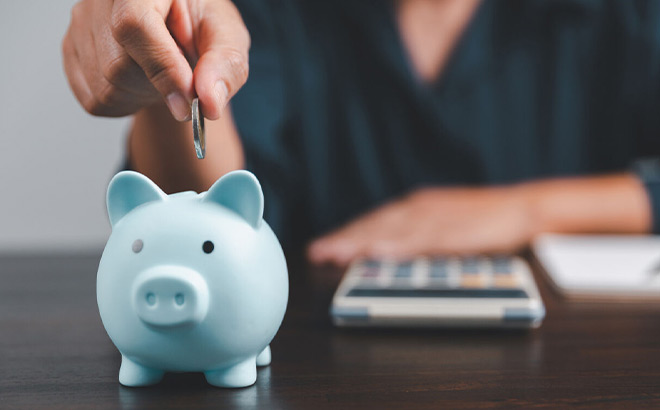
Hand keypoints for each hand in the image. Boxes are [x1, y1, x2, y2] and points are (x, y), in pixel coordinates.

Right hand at [62, 0, 248, 120]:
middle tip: (181, 76)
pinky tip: (141, 79)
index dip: (162, 68)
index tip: (188, 102)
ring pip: (105, 87)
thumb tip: (210, 103)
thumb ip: (225, 66)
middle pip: (117, 64)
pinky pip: (95, 99)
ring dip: (143, 95)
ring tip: (161, 73)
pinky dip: (126, 102)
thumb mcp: (227, 38)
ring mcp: (80, 23)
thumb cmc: (200, 27)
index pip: (135, 25)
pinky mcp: (71, 49)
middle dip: (157, 85)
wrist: (178, 34)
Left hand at [307, 186, 535, 265]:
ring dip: (362, 241)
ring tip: (337, 254)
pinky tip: (381, 254)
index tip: (322, 246)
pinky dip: (400, 247)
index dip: (347, 234)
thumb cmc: (484, 219)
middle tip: (317, 252)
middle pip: (376, 224)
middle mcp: (421, 208)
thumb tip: (388, 250)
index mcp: (418, 207)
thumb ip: (418, 234)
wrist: (524, 207)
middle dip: (344, 238)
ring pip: (393, 231)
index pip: (375, 221)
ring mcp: (438, 218)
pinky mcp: (456, 230)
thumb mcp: (445, 222)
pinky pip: (423, 240)